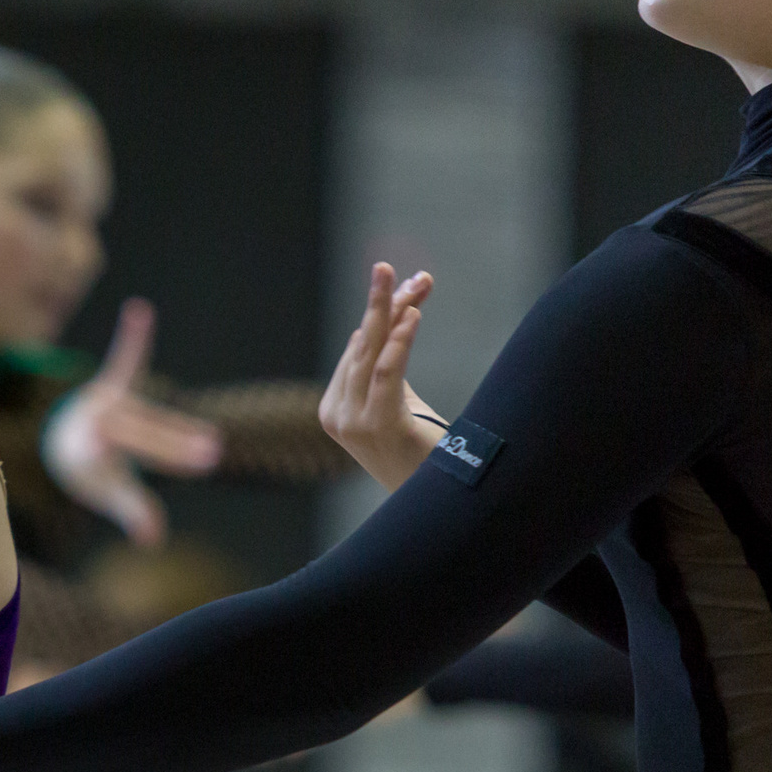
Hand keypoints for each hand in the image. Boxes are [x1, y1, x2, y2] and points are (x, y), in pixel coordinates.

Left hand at [41, 298, 221, 546]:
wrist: (63, 441)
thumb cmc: (91, 470)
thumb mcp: (108, 491)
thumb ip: (130, 511)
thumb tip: (151, 540)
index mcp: (89, 448)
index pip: (131, 457)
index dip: (153, 460)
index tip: (179, 464)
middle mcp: (95, 419)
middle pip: (144, 433)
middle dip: (175, 446)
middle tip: (211, 457)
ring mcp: (105, 398)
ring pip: (149, 417)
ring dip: (178, 432)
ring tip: (210, 445)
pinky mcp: (113, 381)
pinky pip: (127, 359)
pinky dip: (134, 336)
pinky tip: (138, 312)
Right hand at [318, 263, 442, 489]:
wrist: (436, 505)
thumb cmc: (422, 456)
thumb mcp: (398, 403)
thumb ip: (385, 368)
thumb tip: (376, 324)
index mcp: (334, 410)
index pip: (358, 349)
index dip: (384, 312)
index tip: (414, 283)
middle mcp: (337, 416)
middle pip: (361, 346)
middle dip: (380, 303)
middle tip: (386, 266)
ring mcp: (353, 424)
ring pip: (371, 355)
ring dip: (389, 313)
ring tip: (406, 281)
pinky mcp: (377, 427)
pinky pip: (386, 375)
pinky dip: (399, 342)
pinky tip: (412, 315)